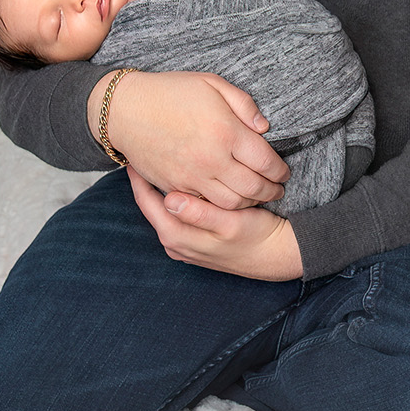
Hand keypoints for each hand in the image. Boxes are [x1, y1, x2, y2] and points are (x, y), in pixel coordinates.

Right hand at [91, 70, 289, 209]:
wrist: (125, 110)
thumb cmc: (170, 91)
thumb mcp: (212, 84)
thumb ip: (244, 105)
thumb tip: (264, 129)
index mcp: (226, 132)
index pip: (266, 161)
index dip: (280, 170)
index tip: (284, 172)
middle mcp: (212, 159)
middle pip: (253, 187)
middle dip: (271, 191)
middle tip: (278, 190)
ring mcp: (192, 177)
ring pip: (231, 203)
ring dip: (249, 203)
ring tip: (257, 197)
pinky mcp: (175, 186)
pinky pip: (205, 205)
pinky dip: (222, 207)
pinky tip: (229, 199)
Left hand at [128, 172, 304, 280]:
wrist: (276, 255)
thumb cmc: (256, 237)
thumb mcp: (230, 224)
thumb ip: (199, 213)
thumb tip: (170, 200)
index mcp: (178, 238)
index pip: (147, 203)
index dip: (139, 179)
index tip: (134, 156)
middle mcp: (175, 244)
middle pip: (151, 207)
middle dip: (145, 181)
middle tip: (141, 154)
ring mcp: (184, 244)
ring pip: (163, 211)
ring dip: (158, 189)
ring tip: (155, 165)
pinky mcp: (194, 242)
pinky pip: (175, 217)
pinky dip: (173, 199)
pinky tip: (178, 184)